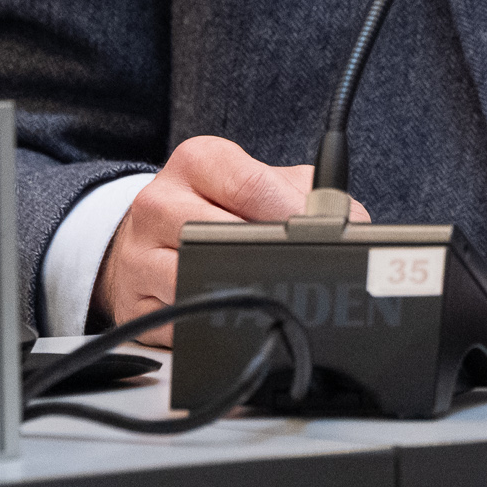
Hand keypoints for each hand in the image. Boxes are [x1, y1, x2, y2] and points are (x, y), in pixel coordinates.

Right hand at [93, 136, 366, 343]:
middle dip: (268, 258)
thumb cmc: (214, 204)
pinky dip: (213, 325)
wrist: (145, 235)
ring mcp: (140, 256)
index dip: (290, 213)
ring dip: (240, 293)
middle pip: (220, 237)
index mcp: (197, 161)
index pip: (249, 185)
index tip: (318, 233)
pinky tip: (231, 315)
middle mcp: (159, 202)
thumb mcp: (255, 180)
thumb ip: (306, 192)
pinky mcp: (133, 304)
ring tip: (267, 292)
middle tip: (299, 271)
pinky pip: (180, 325)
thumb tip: (353, 223)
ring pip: (196, 283)